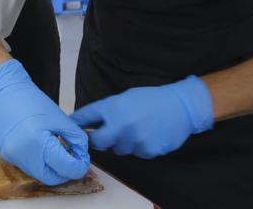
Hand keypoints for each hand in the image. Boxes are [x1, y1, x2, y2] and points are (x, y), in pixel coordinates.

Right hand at [0, 59, 89, 184]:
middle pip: (52, 178)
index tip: (84, 160)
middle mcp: (22, 154)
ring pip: (39, 174)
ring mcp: (12, 156)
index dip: (79, 166)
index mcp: (37, 142)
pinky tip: (44, 150)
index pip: (66, 168)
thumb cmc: (32, 101)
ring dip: (52, 168)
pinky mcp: (6, 156)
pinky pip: (29, 167)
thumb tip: (82, 155)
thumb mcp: (61, 118)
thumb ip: (77, 139)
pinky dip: (40, 163)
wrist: (5, 92)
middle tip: (73, 159)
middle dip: (66, 172)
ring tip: (59, 152)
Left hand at [70, 75, 213, 158]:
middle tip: (106, 134)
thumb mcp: (124, 98)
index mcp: (113, 107)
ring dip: (122, 143)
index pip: (85, 117)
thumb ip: (105, 111)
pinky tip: (148, 135)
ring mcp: (134, 140)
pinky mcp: (147, 151)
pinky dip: (138, 147)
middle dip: (98, 140)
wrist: (181, 107)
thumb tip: (82, 121)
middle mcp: (121, 125)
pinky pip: (135, 154)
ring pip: (118, 150)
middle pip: (97, 143)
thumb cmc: (150, 99)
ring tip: (136, 129)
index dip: (76, 124)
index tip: (71, 128)